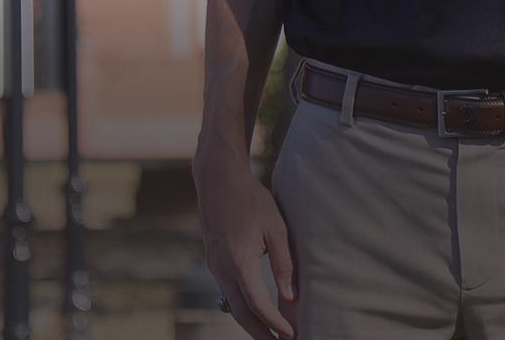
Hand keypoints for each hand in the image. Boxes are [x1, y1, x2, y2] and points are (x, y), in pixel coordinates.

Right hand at [193, 154, 295, 339]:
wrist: (218, 179)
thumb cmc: (250, 198)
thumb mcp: (275, 226)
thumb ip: (283, 262)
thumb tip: (290, 295)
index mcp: (239, 261)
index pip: (258, 304)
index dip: (275, 323)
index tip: (291, 334)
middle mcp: (223, 269)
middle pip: (241, 313)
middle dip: (260, 334)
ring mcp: (215, 265)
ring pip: (232, 304)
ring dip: (250, 323)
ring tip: (269, 335)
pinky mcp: (214, 260)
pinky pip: (227, 291)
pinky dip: (242, 306)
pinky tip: (254, 310)